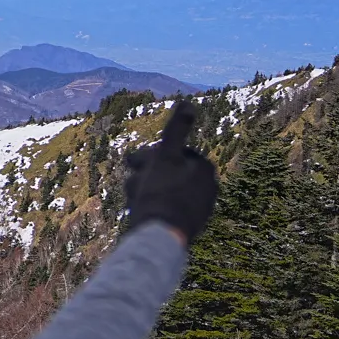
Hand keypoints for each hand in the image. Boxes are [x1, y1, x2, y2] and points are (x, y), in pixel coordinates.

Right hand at [121, 101, 218, 244]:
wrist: (161, 236)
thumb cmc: (160, 193)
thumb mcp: (165, 156)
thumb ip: (176, 129)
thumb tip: (188, 102)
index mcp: (204, 167)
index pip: (170, 153)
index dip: (148, 158)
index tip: (131, 165)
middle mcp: (209, 187)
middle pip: (168, 173)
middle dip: (146, 176)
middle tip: (129, 186)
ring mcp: (202, 208)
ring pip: (167, 191)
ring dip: (148, 192)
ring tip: (133, 202)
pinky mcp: (192, 225)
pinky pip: (170, 209)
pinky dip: (156, 208)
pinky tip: (143, 214)